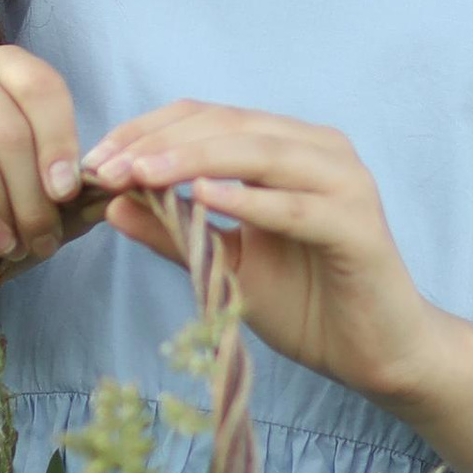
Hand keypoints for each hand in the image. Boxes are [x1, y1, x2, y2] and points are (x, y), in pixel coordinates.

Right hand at [0, 48, 85, 313]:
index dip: (61, 141)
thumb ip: (71, 185)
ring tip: (21, 244)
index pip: (40, 86)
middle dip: (35, 193)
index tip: (69, 192)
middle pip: (9, 129)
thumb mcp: (39, 191)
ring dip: (7, 209)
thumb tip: (111, 188)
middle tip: (46, 238)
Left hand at [83, 105, 444, 407]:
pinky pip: (296, 206)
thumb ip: (175, 232)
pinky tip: (205, 198)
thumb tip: (112, 202)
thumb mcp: (225, 265)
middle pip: (231, 126)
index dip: (148, 131)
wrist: (377, 354)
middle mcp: (319, 151)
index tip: (96, 161)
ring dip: (196, 159)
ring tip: (144, 173)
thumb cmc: (307, 304)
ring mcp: (344, 183)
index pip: (208, 118)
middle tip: (109, 167)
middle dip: (162, 143)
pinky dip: (250, 200)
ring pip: (262, 153)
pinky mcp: (359, 225)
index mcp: (288, 149)